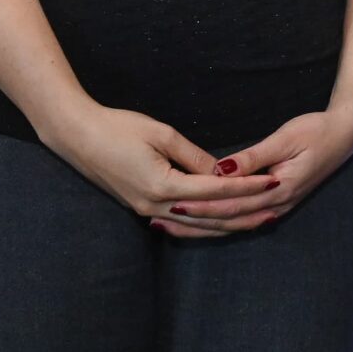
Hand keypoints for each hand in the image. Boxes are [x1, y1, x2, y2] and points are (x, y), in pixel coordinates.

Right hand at [37, 101, 278, 234]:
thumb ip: (194, 156)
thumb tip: (222, 170)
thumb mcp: (161, 134)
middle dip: (245, 213)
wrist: (77, 136)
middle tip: (275, 208)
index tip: (272, 181)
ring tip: (256, 220)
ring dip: (227, 223)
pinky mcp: (141, 206)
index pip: (216, 189)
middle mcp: (156, 204)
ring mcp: (147, 209)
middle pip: (210, 216)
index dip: (247, 186)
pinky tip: (219, 224)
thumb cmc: (118, 127)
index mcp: (163, 185)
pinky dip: (203, 224)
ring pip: (196, 224)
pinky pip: (180, 221)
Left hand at [151, 104, 352, 239]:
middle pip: (229, 220)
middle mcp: (277, 205)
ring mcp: (278, 206)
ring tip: (172, 225)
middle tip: (160, 220)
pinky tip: (201, 222)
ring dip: (203, 227)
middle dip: (194, 222)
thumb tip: (221, 171)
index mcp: (279, 190)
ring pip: (235, 224)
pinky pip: (243, 219)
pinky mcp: (277, 202)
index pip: (232, 204)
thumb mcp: (284, 139)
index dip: (202, 206)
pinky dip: (220, 222)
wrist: (346, 134)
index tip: (173, 204)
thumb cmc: (315, 130)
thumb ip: (253, 158)